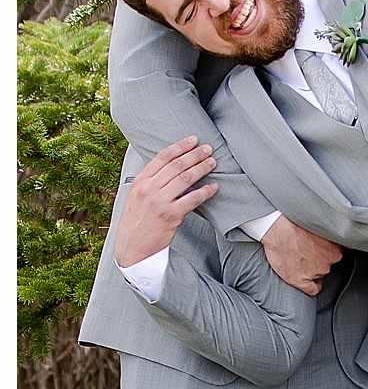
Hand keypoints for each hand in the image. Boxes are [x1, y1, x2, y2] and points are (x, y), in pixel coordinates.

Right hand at [115, 137, 218, 266]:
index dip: (179, 146)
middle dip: (195, 154)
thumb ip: (149, 182)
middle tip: (209, 149)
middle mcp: (148, 189)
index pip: (162, 157)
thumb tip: (169, 166)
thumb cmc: (136, 222)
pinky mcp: (171, 215)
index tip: (193, 139)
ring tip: (213, 162)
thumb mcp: (136, 197)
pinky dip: (205, 191)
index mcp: (139, 182)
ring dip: (202, 168)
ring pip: (186, 178)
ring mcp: (159, 202)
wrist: (131, 248)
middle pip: (177, 165)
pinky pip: (193, 199)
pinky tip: (214, 187)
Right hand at [262, 215, 343, 294]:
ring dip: (312, 270)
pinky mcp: (300, 280)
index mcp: (336, 250)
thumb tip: (347, 244)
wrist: (278, 228)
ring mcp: (314, 272)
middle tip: (306, 252)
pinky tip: (306, 280)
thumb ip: (335, 237)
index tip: (319, 250)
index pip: (335, 257)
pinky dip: (311, 287)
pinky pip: (312, 289)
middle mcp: (328, 262)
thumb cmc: (297, 224)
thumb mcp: (323, 227)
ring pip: (318, 275)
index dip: (326, 253)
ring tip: (299, 258)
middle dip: (319, 260)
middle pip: (326, 266)